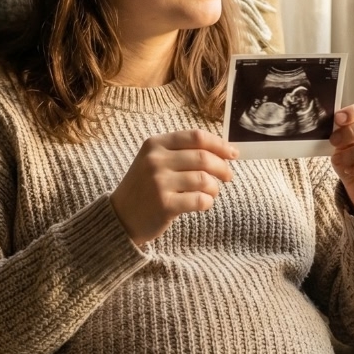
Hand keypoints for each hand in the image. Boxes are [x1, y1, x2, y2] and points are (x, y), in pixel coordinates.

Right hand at [111, 129, 237, 245]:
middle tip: (228, 176)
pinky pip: (200, 200)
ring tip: (212, 192)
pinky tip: (203, 204)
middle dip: (223, 167)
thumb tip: (223, 150)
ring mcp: (159, 183)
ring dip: (215, 187)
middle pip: (204, 157)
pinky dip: (208, 202)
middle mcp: (155, 160)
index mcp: (155, 144)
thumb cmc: (145, 187)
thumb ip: (182, 152)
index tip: (233, 153)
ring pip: (204, 179)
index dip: (220, 144)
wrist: (120, 217)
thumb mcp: (154, 161)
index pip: (196, 137)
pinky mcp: (164, 204)